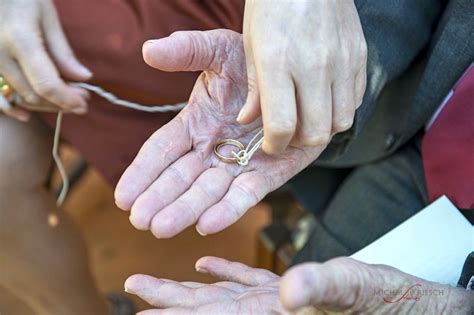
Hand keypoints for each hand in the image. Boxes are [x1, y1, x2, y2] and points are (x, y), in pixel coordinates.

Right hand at [0, 0, 90, 121]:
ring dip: (45, 104)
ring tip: (67, 98)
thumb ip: (63, 52)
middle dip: (61, 102)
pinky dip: (12, 107)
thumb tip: (83, 78)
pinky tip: (26, 115)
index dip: (67, 99)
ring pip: (19, 97)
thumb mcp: (47, 16)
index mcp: (20, 40)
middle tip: (83, 98)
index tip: (85, 103)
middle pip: (34, 94)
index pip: (46, 84)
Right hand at [114, 30, 326, 237]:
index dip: (143, 172)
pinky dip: (228, 209)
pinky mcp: (268, 175)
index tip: (123, 196)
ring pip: (208, 192)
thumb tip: (148, 50)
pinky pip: (246, 194)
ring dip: (186, 210)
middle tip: (139, 219)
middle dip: (160, 199)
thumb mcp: (220, 50)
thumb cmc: (254, 63)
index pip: (162, 150)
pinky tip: (206, 224)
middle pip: (181, 178)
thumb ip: (188, 51)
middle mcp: (212, 150)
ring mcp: (238, 165)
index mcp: (194, 124)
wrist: (299, 77)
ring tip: (161, 228)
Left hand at [125, 256, 473, 313]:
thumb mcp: (362, 289)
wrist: (413, 309)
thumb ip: (326, 286)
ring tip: (154, 284)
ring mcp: (278, 305)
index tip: (141, 311)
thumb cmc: (394, 304)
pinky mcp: (291, 294)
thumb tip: (288, 288)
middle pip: (208, 309)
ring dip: (188, 290)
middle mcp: (270, 313)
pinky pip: (249, 285)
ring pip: (222, 296)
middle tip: (132, 286)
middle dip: (168, 302)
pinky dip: (226, 275)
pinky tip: (206, 266)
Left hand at [240, 0, 366, 153]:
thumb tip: (249, 120)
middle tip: (288, 133)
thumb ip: (254, 89)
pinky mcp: (359, 56)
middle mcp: (314, 65)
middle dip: (299, 142)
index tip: (270, 144)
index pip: (282, 125)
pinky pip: (355, 100)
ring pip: (341, 122)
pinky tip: (324, 96)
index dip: (274, 145)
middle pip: (316, 131)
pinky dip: (339, 108)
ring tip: (307, 115)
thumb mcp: (251, 46)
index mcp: (279, 63)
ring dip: (323, 127)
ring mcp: (342, 61)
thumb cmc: (270, 8)